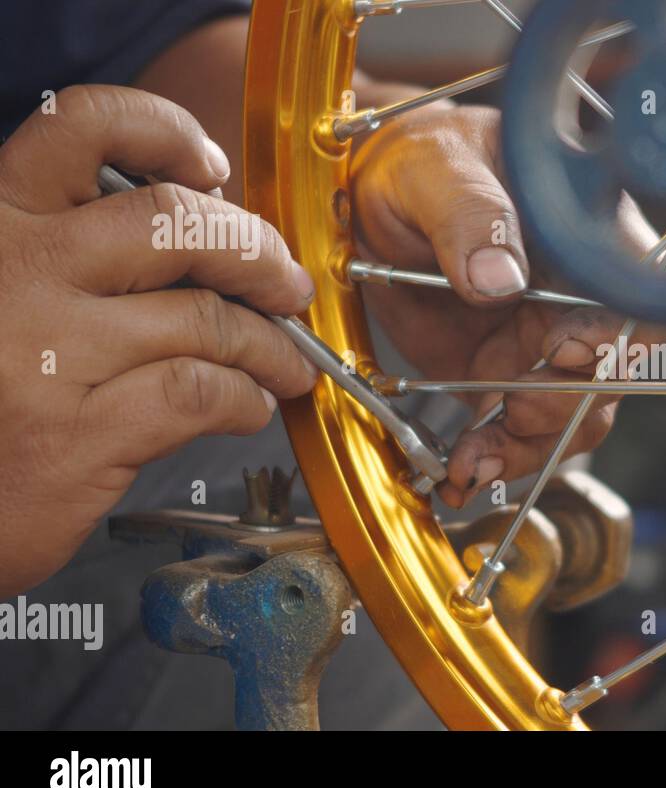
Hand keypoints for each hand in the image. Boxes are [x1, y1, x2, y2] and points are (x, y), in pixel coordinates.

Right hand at [0, 86, 318, 597]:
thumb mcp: (1, 291)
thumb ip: (76, 251)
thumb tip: (206, 229)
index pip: (81, 126)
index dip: (165, 132)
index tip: (212, 168)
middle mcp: (17, 272)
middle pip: (178, 222)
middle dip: (258, 254)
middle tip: (286, 286)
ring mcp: (45, 352)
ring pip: (206, 319)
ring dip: (271, 345)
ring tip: (287, 365)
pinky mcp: (73, 434)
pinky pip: (198, 393)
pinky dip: (244, 400)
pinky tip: (248, 408)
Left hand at [352, 104, 665, 508]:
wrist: (372, 195)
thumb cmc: (419, 158)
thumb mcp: (435, 166)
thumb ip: (469, 213)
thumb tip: (499, 278)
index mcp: (587, 237)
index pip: (634, 295)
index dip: (615, 336)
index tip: (564, 352)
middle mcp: (580, 298)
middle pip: (610, 372)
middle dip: (563, 406)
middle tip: (512, 414)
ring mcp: (545, 343)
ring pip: (569, 415)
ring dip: (527, 448)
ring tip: (474, 461)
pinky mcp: (505, 378)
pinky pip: (516, 432)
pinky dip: (492, 459)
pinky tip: (459, 472)